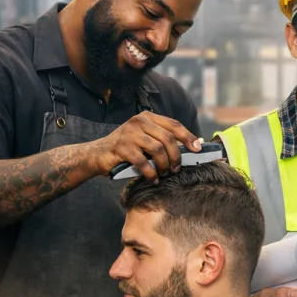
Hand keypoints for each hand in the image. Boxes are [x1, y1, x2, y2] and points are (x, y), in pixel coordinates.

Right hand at [85, 112, 201, 180]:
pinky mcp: (121, 147)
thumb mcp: (146, 139)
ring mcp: (129, 133)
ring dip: (164, 165)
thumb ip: (163, 140)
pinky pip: (143, 162)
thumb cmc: (127, 149)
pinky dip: (150, 173)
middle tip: (176, 168)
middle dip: (176, 156)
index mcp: (148, 117)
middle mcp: (139, 122)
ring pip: (157, 149)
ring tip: (164, 173)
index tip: (198, 149)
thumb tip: (193, 147)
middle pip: (168, 138)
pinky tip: (152, 179)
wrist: (98, 154)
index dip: (188, 137)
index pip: (174, 124)